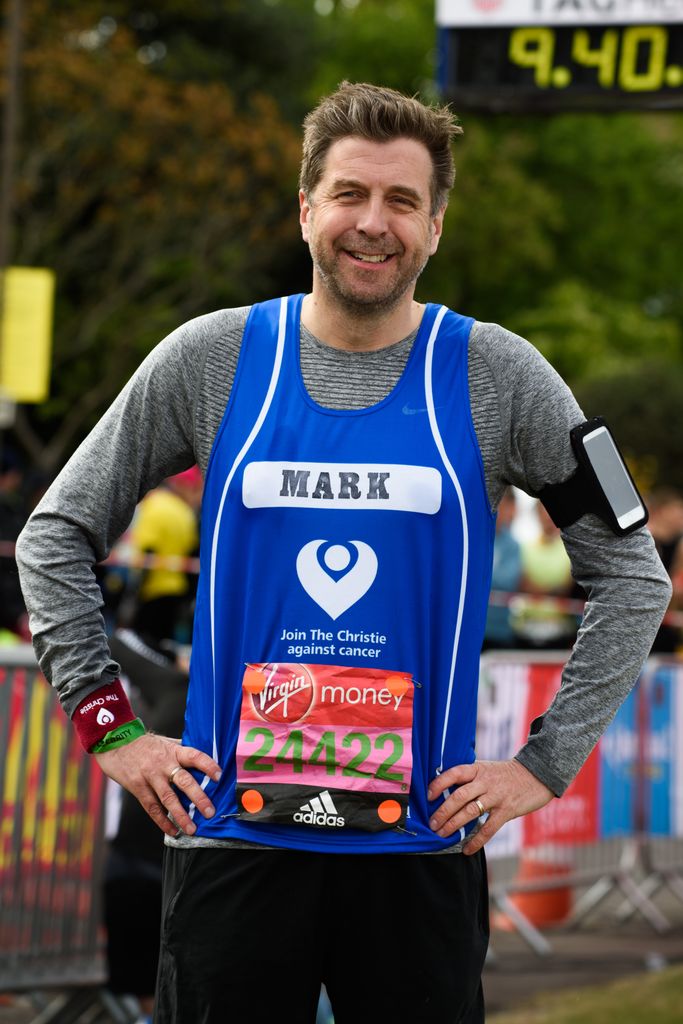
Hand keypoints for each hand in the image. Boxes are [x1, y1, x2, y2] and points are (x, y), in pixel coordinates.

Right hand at [94, 733, 221, 836]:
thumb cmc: (143, 743)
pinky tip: (172, 830)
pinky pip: (152, 807)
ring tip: (192, 829)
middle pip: (184, 781)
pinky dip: (162, 821)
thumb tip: (202, 761)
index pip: (195, 756)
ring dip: (181, 815)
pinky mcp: (137, 787)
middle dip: (199, 797)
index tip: (219, 776)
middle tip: (210, 812)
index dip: (208, 766)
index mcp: (173, 751)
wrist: (114, 741)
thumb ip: (181, 751)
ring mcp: (149, 776)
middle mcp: (163, 763)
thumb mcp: (165, 742)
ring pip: (168, 798)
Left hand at [427, 759, 553, 854]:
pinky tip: (467, 850)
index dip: (439, 784)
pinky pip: (489, 828)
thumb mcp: (486, 769)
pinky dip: (477, 841)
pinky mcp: (507, 810)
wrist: (536, 775)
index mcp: (478, 769)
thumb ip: (469, 777)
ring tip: (442, 835)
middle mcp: (486, 781)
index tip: (427, 796)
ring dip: (454, 825)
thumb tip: (445, 790)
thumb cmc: (506, 774)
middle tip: (432, 824)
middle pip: (459, 796)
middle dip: (443, 811)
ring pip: (471, 811)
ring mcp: (497, 796)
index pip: (454, 773)